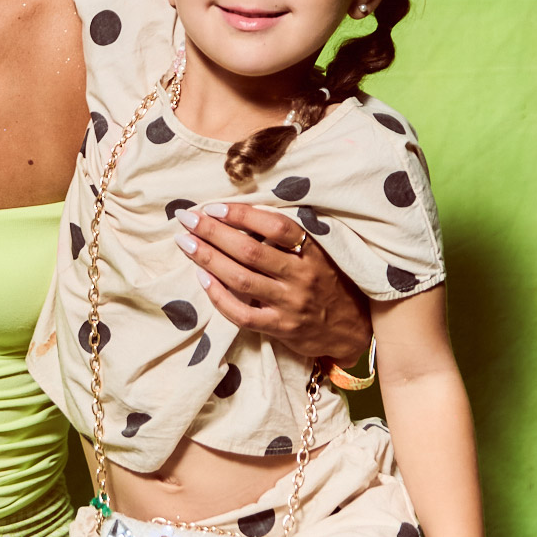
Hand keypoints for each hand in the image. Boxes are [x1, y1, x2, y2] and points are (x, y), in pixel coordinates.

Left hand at [175, 204, 370, 363]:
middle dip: (214, 232)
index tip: (214, 207)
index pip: (276, 226)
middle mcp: (302, 276)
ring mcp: (290, 304)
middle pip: (251, 250)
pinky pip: (243, 314)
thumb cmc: (329, 283)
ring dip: (209, 258)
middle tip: (188, 219)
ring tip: (185, 243)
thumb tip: (244, 212)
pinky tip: (201, 279)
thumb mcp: (321, 253)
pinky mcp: (280, 328)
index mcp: (313, 252)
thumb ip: (291, 237)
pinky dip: (219, 296)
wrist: (351, 329)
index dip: (243, 214)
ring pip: (242, 279)